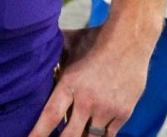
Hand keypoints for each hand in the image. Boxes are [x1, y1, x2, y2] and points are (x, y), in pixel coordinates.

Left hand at [30, 27, 147, 136]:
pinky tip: (94, 134)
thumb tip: (36, 51)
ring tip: (77, 134)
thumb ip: (54, 54)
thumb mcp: (70, 44)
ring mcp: (106, 109)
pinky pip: (109, 135)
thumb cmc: (96, 39)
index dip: (38, 133)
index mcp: (70, 84)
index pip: (50, 116)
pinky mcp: (123, 113)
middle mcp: (87, 100)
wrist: (130, 39)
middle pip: (69, 136)